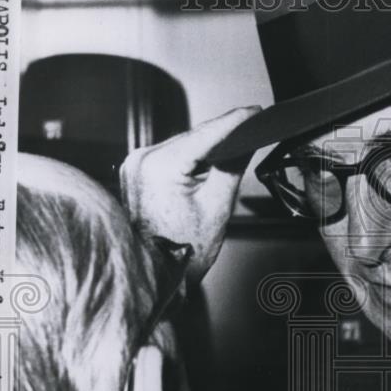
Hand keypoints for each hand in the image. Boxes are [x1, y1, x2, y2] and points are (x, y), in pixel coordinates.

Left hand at [120, 107, 259, 281]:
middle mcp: (141, 160)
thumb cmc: (179, 254)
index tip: (255, 111)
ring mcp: (135, 166)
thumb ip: (232, 166)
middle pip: (193, 137)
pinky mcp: (135, 174)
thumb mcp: (217, 206)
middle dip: (223, 133)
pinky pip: (170, 156)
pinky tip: (207, 161)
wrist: (153, 278)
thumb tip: (245, 141)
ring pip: (182, 145)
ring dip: (207, 145)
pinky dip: (190, 157)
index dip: (235, 120)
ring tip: (234, 145)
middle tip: (252, 125)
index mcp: (159, 166)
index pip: (206, 133)